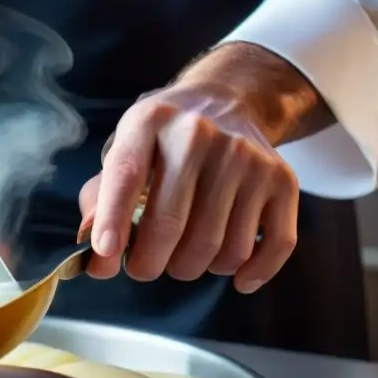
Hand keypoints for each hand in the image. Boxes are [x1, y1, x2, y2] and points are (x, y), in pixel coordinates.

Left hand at [77, 79, 301, 293]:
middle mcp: (200, 134)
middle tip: (142, 268)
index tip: (106, 254)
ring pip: (218, 247)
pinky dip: (252, 272)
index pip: (126, 175)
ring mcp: (246, 157)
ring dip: (193, 268)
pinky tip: (236, 278)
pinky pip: (273, 244)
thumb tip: (95, 254)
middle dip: (149, 264)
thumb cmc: (162, 138)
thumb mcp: (124, 147)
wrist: (228, 99)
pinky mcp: (282, 179)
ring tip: (182, 258)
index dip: (113, 220)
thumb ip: (100, 198)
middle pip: (171, 224)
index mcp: (150, 122)